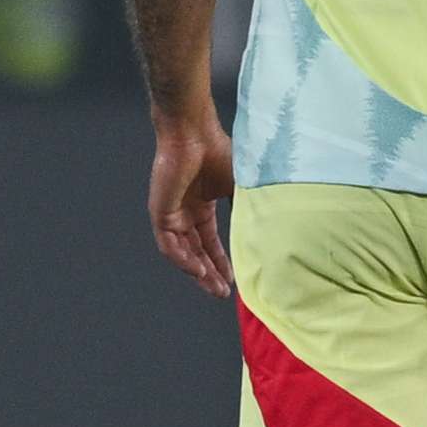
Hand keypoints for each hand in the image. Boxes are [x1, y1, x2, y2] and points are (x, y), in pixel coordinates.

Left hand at [147, 117, 234, 297]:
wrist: (194, 133)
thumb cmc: (218, 151)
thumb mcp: (240, 188)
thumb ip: (247, 210)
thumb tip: (266, 233)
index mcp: (201, 207)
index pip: (210, 242)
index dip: (221, 262)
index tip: (234, 280)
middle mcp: (185, 213)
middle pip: (196, 252)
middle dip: (210, 274)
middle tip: (222, 293)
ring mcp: (171, 213)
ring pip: (182, 252)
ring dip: (197, 271)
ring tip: (213, 287)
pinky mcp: (160, 212)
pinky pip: (169, 244)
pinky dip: (183, 259)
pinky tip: (198, 270)